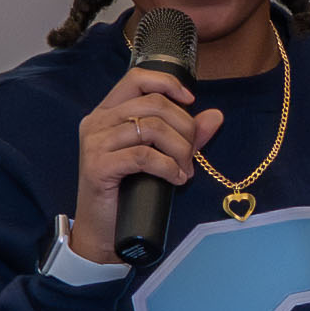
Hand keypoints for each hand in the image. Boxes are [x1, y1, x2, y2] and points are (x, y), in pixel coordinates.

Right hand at [62, 64, 220, 267]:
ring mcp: (94, 143)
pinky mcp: (97, 166)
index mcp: (107, 113)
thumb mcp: (160, 157)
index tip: (191, 102)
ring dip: (179, 150)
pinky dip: (167, 166)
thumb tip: (215, 116)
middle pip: (152, 104)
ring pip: (151, 128)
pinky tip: (175, 178)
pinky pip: (143, 156)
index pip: (137, 78)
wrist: (103, 232)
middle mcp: (97, 122)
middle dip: (184, 127)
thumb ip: (183, 135)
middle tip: (192, 155)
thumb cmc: (129, 192)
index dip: (168, 84)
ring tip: (184, 171)